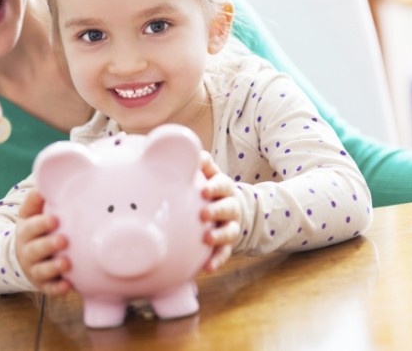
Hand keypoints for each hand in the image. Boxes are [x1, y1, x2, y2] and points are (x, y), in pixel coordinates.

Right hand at [16, 191, 71, 294]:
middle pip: (35, 249)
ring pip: (41, 270)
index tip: (54, 219)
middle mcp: (27, 250)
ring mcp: (34, 268)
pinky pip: (49, 289)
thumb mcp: (30, 213)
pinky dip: (57, 288)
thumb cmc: (33, 229)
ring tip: (67, 263)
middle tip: (63, 240)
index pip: (30, 226)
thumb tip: (44, 178)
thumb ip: (37, 199)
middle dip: (48, 245)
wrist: (22, 257)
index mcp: (25, 230)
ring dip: (54, 268)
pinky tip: (68, 286)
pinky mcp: (43, 284)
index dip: (41, 223)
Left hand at [199, 151, 240, 272]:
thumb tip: (180, 142)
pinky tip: (207, 268)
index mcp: (222, 187)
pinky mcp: (228, 244)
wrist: (228, 210)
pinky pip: (224, 253)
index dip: (215, 186)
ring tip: (207, 239)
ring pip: (230, 231)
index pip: (222, 183)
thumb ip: (198, 163)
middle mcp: (230, 205)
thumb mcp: (206, 174)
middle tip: (203, 214)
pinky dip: (217, 260)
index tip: (203, 190)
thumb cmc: (209, 189)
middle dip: (217, 210)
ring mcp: (230, 225)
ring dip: (219, 235)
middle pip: (228, 207)